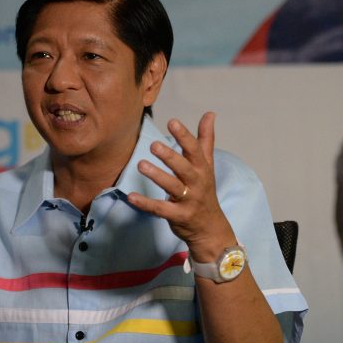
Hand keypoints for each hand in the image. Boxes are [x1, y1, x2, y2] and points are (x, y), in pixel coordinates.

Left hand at [127, 112, 235, 261]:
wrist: (211, 229)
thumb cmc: (205, 192)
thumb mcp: (208, 166)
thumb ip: (205, 140)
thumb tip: (210, 113)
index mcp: (202, 169)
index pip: (194, 150)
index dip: (184, 135)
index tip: (172, 121)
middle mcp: (197, 183)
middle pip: (184, 168)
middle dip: (170, 156)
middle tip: (153, 144)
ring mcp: (188, 201)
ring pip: (172, 187)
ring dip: (157, 176)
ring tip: (141, 165)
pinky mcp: (178, 216)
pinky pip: (161, 209)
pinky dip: (146, 204)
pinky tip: (131, 196)